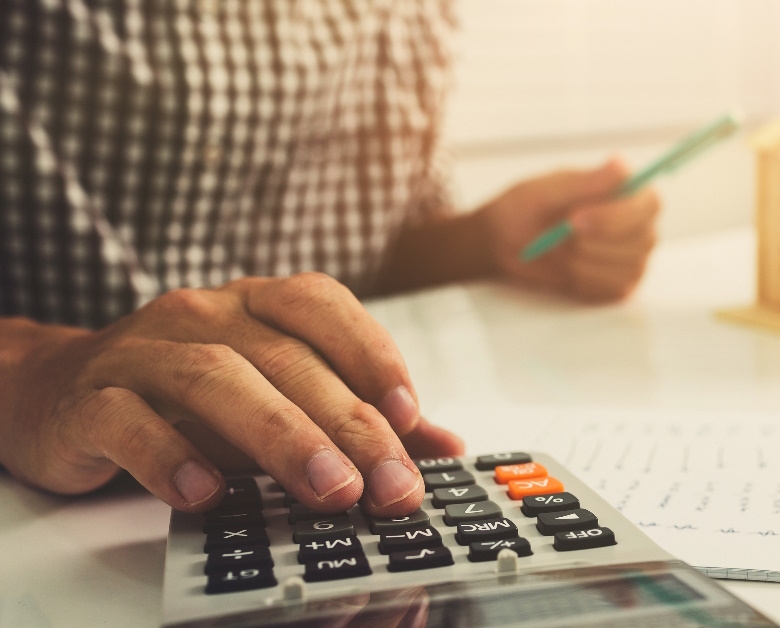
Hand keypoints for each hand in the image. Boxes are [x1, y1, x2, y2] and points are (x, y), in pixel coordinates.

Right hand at [0, 273, 462, 515]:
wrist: (61, 392)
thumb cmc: (189, 399)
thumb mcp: (278, 399)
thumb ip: (357, 418)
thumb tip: (444, 449)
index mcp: (256, 304)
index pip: (321, 306)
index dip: (370, 353)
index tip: (410, 413)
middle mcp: (202, 313)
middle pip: (284, 358)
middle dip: (346, 423)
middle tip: (387, 484)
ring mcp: (141, 351)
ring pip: (214, 378)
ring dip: (280, 436)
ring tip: (327, 490)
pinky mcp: (88, 399)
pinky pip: (127, 420)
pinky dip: (168, 456)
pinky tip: (206, 493)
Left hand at [482, 158, 660, 300]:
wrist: (507, 245)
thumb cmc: (527, 210)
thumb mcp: (549, 191)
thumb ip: (587, 182)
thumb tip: (620, 163)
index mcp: (629, 192)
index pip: (649, 205)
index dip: (615, 216)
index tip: (575, 218)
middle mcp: (639, 225)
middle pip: (642, 240)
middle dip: (594, 242)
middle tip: (560, 236)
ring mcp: (634, 257)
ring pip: (628, 267)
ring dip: (585, 261)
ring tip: (560, 249)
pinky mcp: (621, 284)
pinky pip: (614, 288)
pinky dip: (585, 280)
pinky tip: (567, 268)